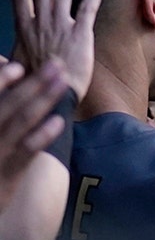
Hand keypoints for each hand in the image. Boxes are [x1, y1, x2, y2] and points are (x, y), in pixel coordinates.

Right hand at [0, 59, 70, 209]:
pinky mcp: (8, 174)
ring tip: (62, 82)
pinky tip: (58, 121)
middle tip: (57, 65)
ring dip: (43, 100)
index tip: (18, 66)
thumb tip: (5, 66)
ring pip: (20, 123)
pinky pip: (26, 152)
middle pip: (8, 106)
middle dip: (33, 84)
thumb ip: (0, 101)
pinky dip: (41, 135)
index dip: (0, 81)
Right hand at [11, 0, 103, 99]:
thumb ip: (9, 56)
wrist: (58, 95)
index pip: (21, 0)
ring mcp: (62, 27)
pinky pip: (88, 8)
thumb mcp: (16, 66)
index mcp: (24, 31)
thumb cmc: (36, 86)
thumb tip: (0, 58)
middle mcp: (42, 25)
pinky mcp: (81, 34)